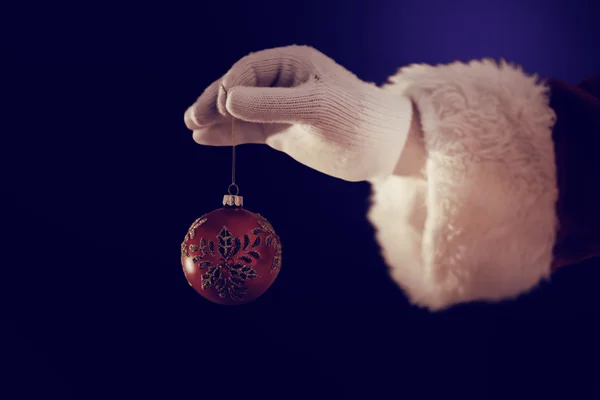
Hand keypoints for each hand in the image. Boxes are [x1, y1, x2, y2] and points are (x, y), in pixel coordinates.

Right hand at [184, 45, 411, 181]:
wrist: (378, 148)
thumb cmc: (353, 120)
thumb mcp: (314, 108)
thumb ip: (271, 104)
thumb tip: (228, 100)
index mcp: (292, 64)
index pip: (248, 71)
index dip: (230, 88)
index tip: (222, 109)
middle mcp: (282, 83)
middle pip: (238, 89)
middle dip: (215, 102)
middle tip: (192, 119)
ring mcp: (279, 108)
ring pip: (240, 111)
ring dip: (216, 119)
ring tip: (192, 128)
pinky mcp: (281, 131)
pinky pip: (248, 130)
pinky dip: (228, 134)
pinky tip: (205, 138)